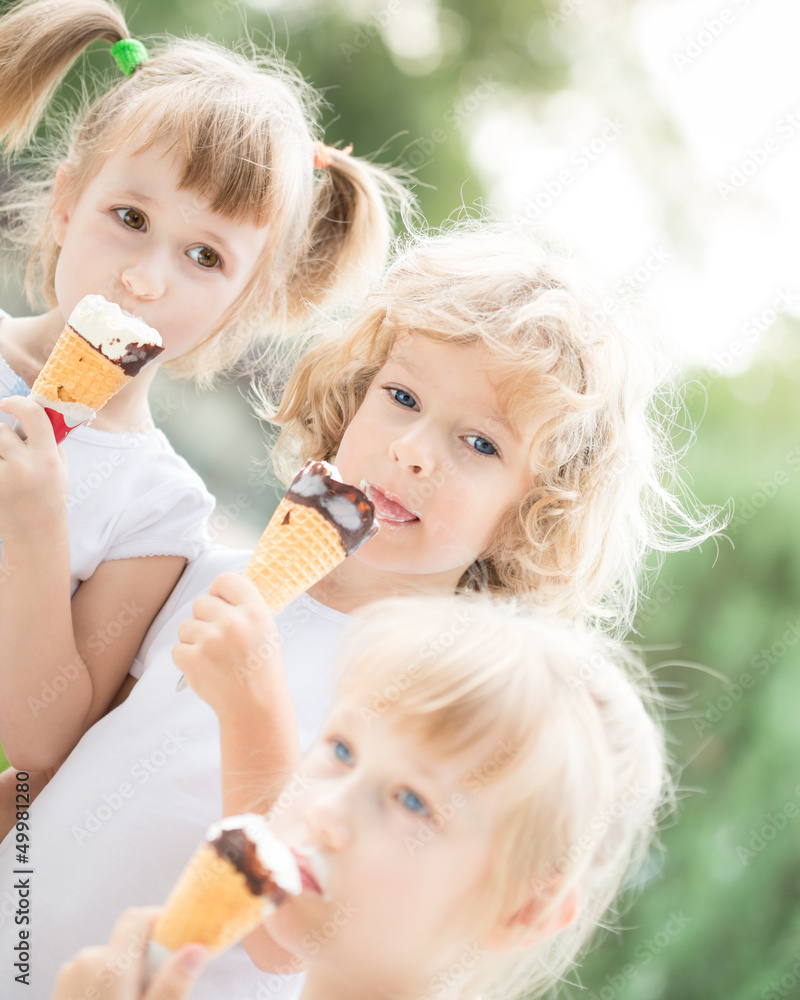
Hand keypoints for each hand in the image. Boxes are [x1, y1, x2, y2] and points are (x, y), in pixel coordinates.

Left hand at [0, 395, 67, 541]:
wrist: (35, 535)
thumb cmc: (49, 498)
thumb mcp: (59, 468)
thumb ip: (47, 441)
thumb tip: (27, 412)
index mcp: (47, 458)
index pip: (32, 414)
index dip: (17, 402)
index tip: (7, 403)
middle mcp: (24, 467)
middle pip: (1, 431)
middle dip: (5, 438)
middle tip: (12, 453)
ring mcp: (3, 479)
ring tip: (7, 468)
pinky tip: (4, 480)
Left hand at [50, 907, 207, 999]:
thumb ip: (173, 984)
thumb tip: (198, 947)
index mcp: (110, 965)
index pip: (139, 918)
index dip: (162, 925)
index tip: (178, 949)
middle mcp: (86, 962)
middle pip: (127, 944)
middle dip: (147, 963)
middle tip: (157, 998)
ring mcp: (68, 978)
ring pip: (111, 963)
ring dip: (126, 978)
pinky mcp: (60, 992)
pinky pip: (92, 978)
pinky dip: (107, 989)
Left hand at [173, 571, 284, 721]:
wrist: (255, 708)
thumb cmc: (261, 669)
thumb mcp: (266, 630)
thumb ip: (245, 609)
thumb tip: (220, 593)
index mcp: (255, 611)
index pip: (226, 580)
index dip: (220, 592)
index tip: (222, 604)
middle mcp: (232, 622)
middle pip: (201, 602)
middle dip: (205, 618)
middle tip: (219, 639)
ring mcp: (210, 641)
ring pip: (186, 626)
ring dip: (194, 640)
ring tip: (214, 658)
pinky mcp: (192, 659)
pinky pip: (178, 649)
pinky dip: (187, 659)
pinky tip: (206, 669)